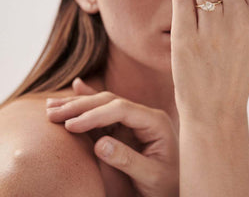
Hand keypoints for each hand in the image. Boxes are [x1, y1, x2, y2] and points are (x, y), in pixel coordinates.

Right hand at [46, 78, 178, 196]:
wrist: (172, 187)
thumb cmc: (166, 183)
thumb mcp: (152, 176)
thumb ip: (128, 160)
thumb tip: (100, 144)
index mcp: (156, 121)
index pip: (121, 109)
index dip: (95, 114)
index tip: (71, 125)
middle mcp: (144, 115)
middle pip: (109, 102)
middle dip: (81, 106)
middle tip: (53, 112)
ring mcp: (134, 119)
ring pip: (103, 104)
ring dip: (78, 104)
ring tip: (52, 105)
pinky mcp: (124, 126)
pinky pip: (103, 112)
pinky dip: (88, 103)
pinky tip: (77, 87)